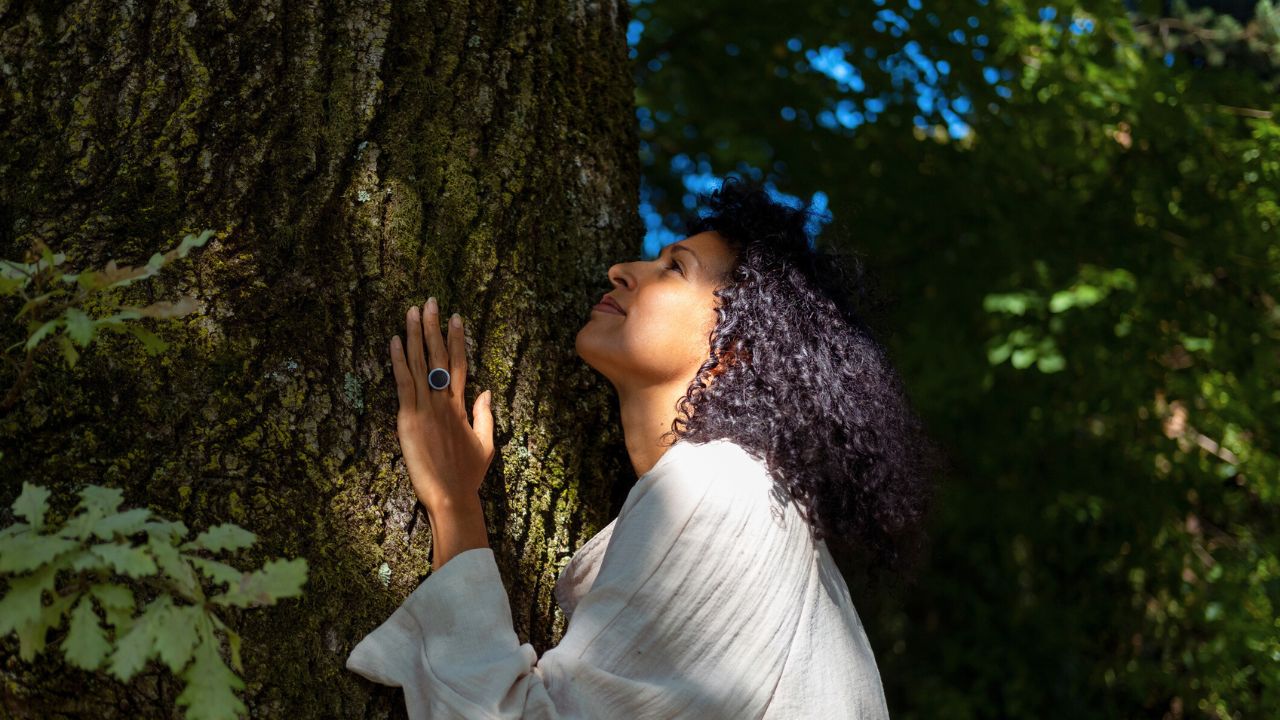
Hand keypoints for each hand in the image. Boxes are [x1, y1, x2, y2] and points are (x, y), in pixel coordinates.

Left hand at [390, 297, 494, 511]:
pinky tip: (395, 340)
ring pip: (420, 363)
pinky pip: (403, 383)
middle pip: (438, 356)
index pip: (458, 364)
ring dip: (415, 335)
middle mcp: (444, 402)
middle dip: (434, 327)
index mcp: (461, 407)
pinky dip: (399, 361)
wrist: (452, 496)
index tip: (456, 317)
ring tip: (412, 311)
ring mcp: (426, 409)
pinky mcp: (409, 420)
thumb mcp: (486, 444)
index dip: (456, 339)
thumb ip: (485, 415)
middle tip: (431, 302)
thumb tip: (487, 390)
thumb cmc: (467, 476)